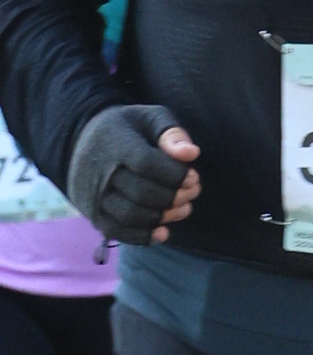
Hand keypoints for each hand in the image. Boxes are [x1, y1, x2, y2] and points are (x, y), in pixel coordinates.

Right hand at [67, 104, 199, 242]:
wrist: (78, 142)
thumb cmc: (125, 130)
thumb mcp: (147, 118)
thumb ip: (171, 132)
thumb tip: (191, 154)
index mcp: (114, 143)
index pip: (146, 163)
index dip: (175, 174)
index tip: (193, 177)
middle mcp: (99, 171)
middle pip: (141, 193)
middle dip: (174, 197)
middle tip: (192, 192)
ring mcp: (93, 195)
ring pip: (131, 215)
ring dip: (163, 217)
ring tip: (184, 208)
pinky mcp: (93, 213)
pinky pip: (117, 232)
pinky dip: (143, 236)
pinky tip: (163, 231)